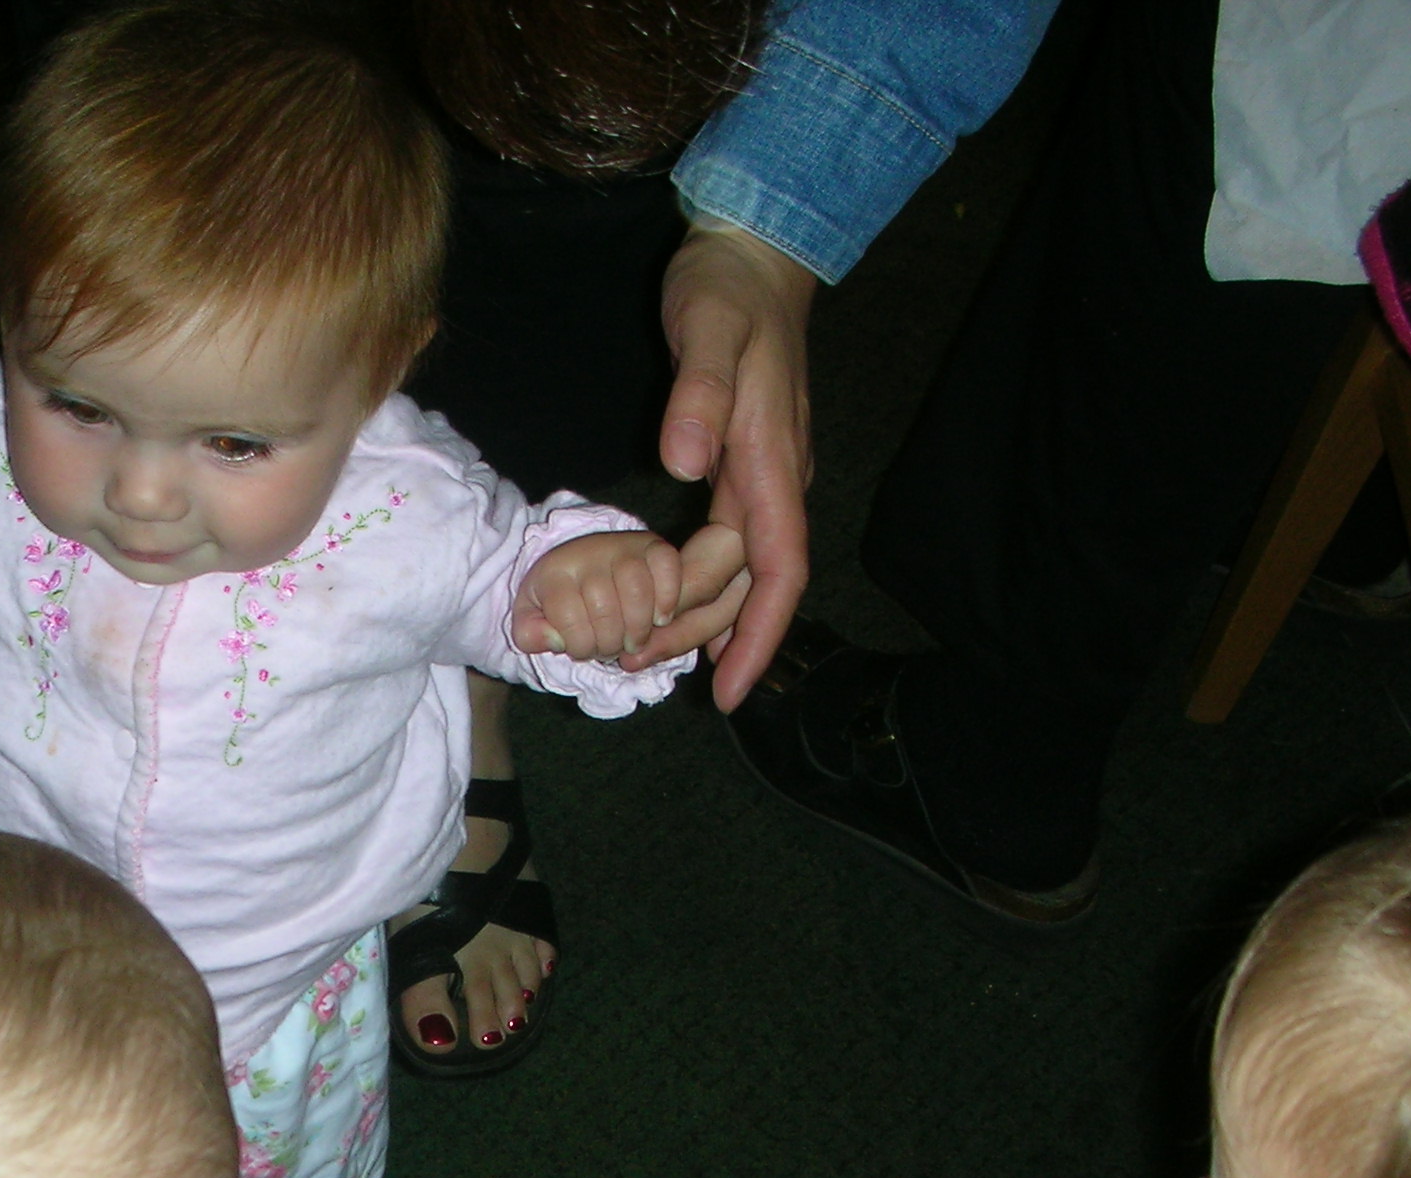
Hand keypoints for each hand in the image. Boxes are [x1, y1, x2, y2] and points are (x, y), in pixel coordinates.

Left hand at [510, 531, 685, 670]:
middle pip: (604, 608)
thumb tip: (555, 641)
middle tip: (611, 650)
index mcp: (554, 571)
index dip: (579, 646)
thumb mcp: (531, 618)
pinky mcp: (653, 545)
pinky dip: (668, 598)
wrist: (582, 561)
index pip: (568, 619)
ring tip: (634, 643)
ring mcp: (623, 546)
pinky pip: (667, 567)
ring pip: (636, 591)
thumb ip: (529, 635)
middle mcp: (588, 552)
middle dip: (608, 643)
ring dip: (638, 629)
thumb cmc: (557, 599)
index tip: (583, 650)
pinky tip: (660, 619)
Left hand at [650, 224, 817, 707]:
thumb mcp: (707, 328)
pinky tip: (664, 602)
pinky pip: (726, 543)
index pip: (777, 569)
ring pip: (737, 570)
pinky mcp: (742, 464)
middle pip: (749, 585)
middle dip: (703, 635)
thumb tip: (685, 463)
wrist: (752, 254)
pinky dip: (696, 582)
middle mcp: (775, 478)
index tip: (728, 689)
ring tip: (636, 649)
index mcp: (770, 460)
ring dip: (695, 616)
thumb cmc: (727, 289)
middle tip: (633, 666)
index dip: (759, 635)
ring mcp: (761, 474)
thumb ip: (699, 392)